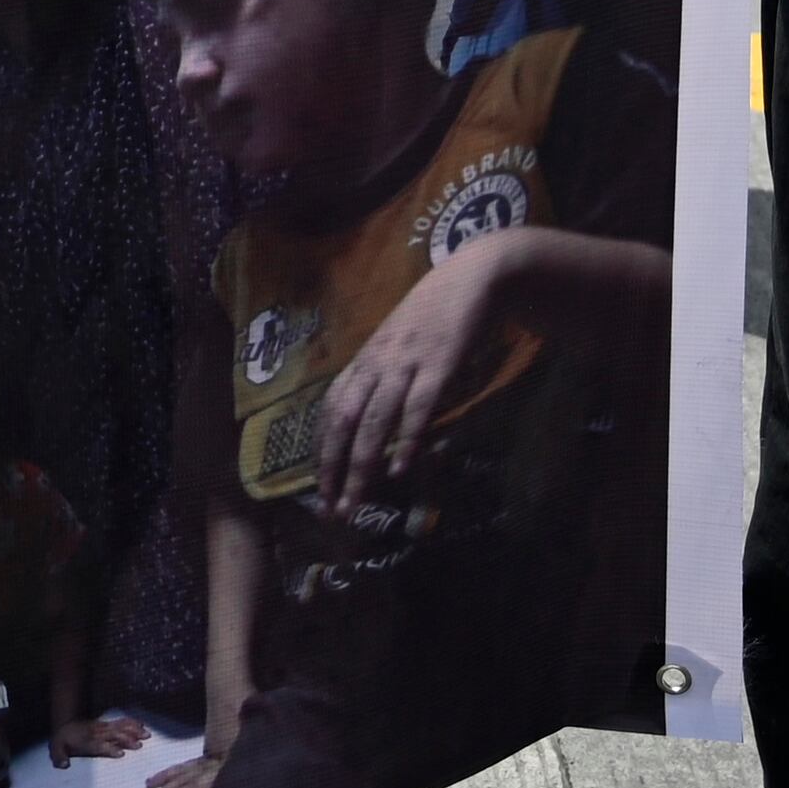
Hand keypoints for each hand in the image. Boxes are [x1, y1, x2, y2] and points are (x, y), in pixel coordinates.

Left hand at [49, 716, 154, 767]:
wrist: (64, 723)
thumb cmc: (63, 740)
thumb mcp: (56, 749)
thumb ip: (59, 757)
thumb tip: (62, 765)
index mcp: (86, 742)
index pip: (99, 746)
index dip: (109, 749)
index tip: (121, 753)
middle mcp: (96, 734)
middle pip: (113, 736)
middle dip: (126, 739)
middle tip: (140, 744)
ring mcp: (102, 728)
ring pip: (119, 728)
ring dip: (132, 730)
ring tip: (146, 734)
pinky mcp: (106, 724)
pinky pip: (120, 722)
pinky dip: (131, 723)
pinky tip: (141, 724)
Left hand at [314, 236, 509, 517]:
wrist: (471, 278)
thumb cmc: (434, 316)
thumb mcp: (398, 347)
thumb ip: (386, 381)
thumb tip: (378, 425)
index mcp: (364, 361)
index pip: (331, 411)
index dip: (322, 451)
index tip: (318, 487)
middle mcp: (376, 364)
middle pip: (343, 421)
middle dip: (334, 468)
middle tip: (330, 509)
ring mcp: (404, 364)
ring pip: (374, 421)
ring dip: (362, 466)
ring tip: (355, 502)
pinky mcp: (437, 365)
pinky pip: (417, 408)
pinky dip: (406, 440)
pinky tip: (401, 469)